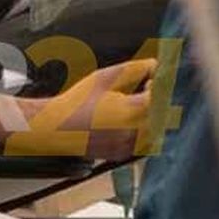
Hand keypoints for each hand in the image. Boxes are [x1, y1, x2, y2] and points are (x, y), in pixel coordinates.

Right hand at [11, 59, 155, 159]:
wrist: (55, 128)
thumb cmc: (78, 101)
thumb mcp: (104, 78)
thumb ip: (132, 69)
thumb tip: (154, 63)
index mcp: (130, 112)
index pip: (160, 100)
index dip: (160, 88)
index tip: (151, 80)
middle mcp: (133, 132)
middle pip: (163, 118)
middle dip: (159, 103)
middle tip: (147, 91)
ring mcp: (128, 146)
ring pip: (156, 133)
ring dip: (153, 119)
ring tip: (136, 106)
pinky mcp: (122, 154)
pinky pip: (143, 143)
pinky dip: (142, 132)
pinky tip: (127, 120)